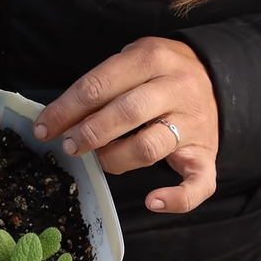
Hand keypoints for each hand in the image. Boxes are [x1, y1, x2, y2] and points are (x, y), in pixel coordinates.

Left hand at [33, 37, 217, 213]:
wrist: (217, 77)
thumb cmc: (156, 74)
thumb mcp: (129, 63)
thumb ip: (101, 87)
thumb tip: (58, 121)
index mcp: (151, 58)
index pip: (100, 85)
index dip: (66, 110)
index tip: (43, 128)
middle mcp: (176, 87)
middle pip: (127, 113)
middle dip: (89, 133)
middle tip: (69, 146)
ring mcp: (195, 122)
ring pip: (151, 146)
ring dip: (116, 158)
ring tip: (99, 160)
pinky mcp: (207, 153)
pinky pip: (199, 182)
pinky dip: (177, 198)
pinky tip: (152, 202)